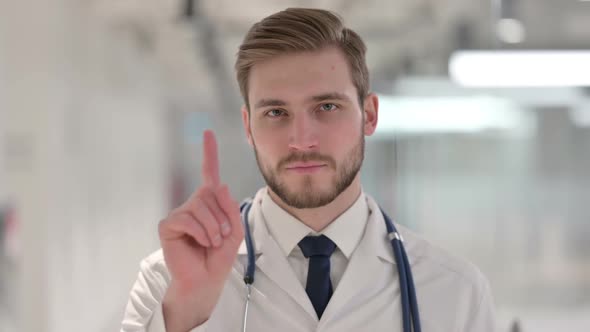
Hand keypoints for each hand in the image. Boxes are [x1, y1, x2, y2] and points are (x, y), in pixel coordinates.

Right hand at [158, 130, 243, 330]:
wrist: (206, 280)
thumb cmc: (219, 256)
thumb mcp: (235, 231)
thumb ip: (230, 207)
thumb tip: (219, 184)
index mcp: (209, 203)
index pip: (209, 173)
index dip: (209, 152)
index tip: (208, 132)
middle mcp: (193, 204)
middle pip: (210, 193)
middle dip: (222, 217)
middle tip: (221, 236)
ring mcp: (179, 214)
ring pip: (200, 206)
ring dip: (213, 227)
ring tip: (212, 242)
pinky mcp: (168, 225)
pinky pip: (187, 218)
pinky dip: (199, 231)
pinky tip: (200, 242)